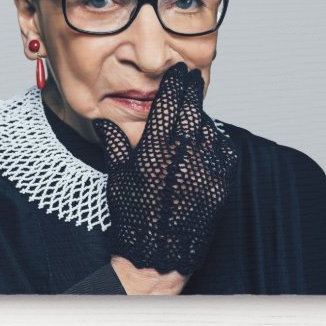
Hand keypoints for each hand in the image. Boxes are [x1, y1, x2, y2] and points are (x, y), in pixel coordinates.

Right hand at [93, 62, 238, 276]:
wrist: (160, 253)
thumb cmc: (134, 216)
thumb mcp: (118, 178)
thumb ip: (114, 144)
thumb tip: (103, 120)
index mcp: (154, 151)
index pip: (167, 105)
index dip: (173, 84)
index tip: (177, 72)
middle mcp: (182, 155)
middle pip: (191, 110)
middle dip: (191, 89)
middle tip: (190, 76)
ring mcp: (204, 169)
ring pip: (208, 128)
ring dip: (201, 115)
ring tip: (195, 109)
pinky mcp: (220, 183)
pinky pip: (222, 151)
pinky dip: (216, 139)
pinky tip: (208, 137)